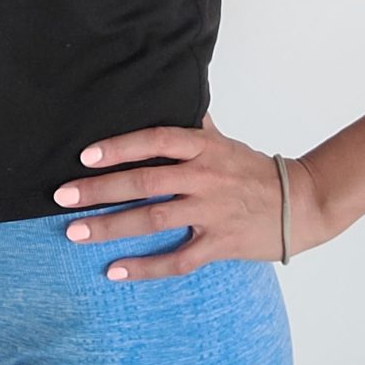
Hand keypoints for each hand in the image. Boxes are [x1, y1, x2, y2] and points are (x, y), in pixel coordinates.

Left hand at [53, 112, 328, 280]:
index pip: (154, 140)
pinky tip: (114, 270)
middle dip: (99, 190)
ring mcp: (211, 212)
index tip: (84, 155)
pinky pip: (177, 260)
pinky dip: (144, 268)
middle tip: (62, 196)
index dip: (118, 147)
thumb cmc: (255, 170)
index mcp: (203, 147)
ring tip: (75, 232)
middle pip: (145, 182)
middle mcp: (204, 177)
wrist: (301, 203)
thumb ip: (193, 125)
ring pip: (153, 221)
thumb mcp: (224, 140)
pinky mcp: (219, 244)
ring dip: (110, 227)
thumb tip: (169, 94)